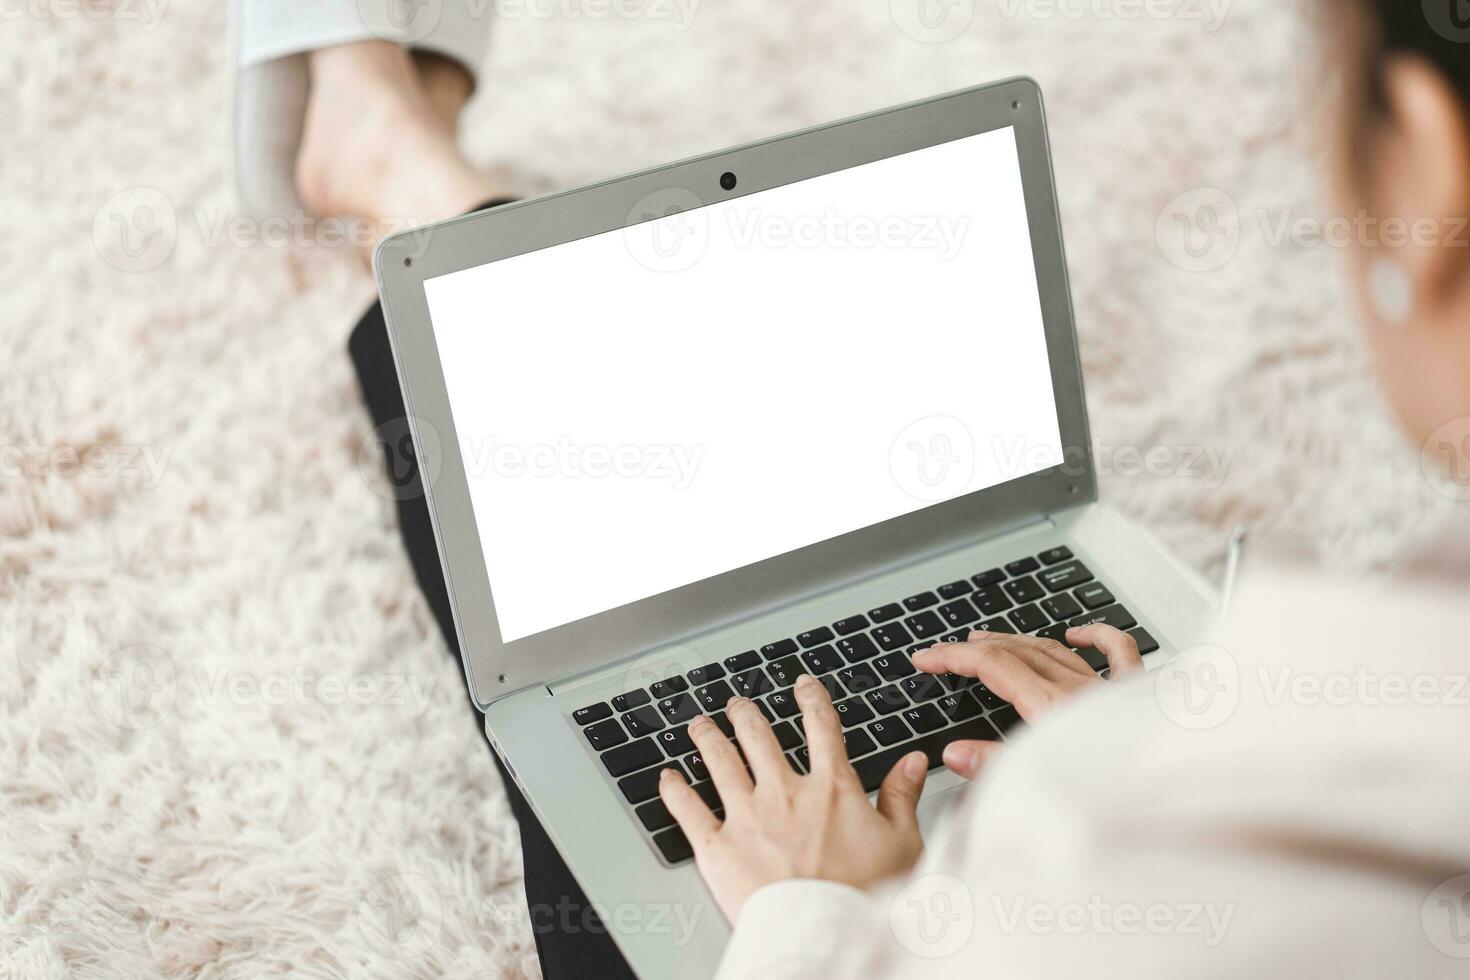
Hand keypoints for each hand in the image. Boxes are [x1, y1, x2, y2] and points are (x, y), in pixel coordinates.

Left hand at [659, 674, 926, 921]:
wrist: (827, 936)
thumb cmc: (865, 898)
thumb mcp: (902, 843)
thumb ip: (902, 797)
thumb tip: (913, 762)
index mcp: (830, 788)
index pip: (820, 727)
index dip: (811, 699)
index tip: (803, 686)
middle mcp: (784, 792)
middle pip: (758, 737)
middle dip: (745, 715)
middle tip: (737, 705)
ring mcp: (747, 816)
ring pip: (719, 761)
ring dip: (708, 738)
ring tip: (699, 725)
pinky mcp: (718, 847)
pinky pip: (688, 810)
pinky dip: (674, 789)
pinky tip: (668, 777)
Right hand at [910, 624, 1143, 778]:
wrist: (1177, 800)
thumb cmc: (1117, 796)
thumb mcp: (1040, 787)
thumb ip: (995, 767)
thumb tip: (954, 753)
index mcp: (1052, 708)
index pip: (993, 667)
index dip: (952, 658)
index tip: (926, 658)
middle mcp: (1080, 691)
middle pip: (1017, 652)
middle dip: (974, 648)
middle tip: (945, 653)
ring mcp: (1108, 689)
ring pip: (1054, 650)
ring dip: (1016, 641)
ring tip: (988, 640)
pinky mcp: (1137, 696)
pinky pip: (1117, 652)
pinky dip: (1096, 637)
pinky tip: (1078, 633)